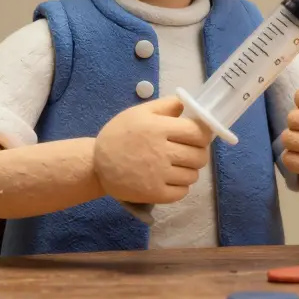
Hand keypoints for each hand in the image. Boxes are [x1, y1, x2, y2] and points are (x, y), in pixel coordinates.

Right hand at [94, 96, 211, 203]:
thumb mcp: (139, 113)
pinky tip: (172, 179)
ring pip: (192, 175)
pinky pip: (181, 192)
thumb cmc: (119, 135)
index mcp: (158, 129)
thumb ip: (165, 105)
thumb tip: (187, 105)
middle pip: (199, 156)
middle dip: (199, 153)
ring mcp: (157, 175)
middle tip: (189, 152)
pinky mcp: (153, 194)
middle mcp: (160, 152)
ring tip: (179, 166)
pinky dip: (181, 187)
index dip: (203, 135)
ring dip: (190, 170)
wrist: (95, 165)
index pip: (197, 133)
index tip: (198, 137)